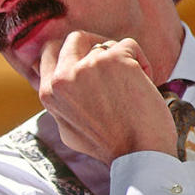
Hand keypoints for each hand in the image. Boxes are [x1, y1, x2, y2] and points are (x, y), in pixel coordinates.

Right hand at [37, 31, 176, 163]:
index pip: (49, 52)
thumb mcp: (67, 128)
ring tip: (133, 80)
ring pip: (106, 43)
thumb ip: (62, 103)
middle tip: (112, 62)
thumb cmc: (109, 145)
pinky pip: (130, 45)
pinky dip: (142, 61)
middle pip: (75, 39)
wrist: (138, 155)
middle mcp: (63, 77)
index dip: (69, 51)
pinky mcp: (115, 60)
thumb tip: (58, 84)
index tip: (86, 58)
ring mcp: (87, 66)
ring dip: (121, 58)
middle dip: (95, 46)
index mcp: (49, 92)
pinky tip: (146, 83)